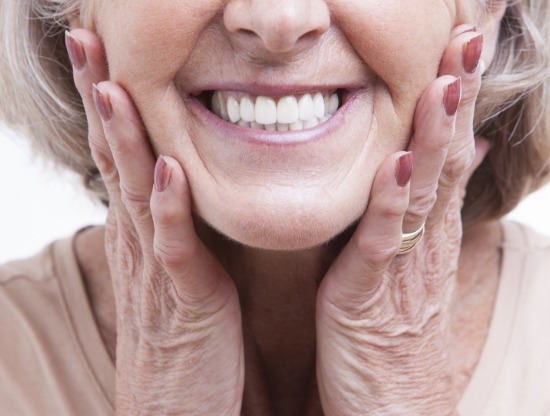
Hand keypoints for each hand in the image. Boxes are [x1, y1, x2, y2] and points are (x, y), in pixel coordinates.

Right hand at [66, 29, 243, 414]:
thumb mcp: (173, 268)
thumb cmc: (182, 336)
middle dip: (101, 98)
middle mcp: (139, 242)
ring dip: (123, 140)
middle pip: (114, 159)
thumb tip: (175, 181)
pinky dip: (168, 209)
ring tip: (114, 86)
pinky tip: (166, 170)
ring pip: (134, 193)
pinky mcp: (184, 301)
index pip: (119, 154)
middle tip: (88, 41)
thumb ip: (173, 226)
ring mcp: (157, 270)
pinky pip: (174, 248)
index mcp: (142, 232)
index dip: (108, 102)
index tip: (103, 52)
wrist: (174, 408)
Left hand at [316, 26, 487, 414]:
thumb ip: (425, 214)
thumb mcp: (413, 267)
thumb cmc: (394, 335)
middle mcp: (423, 243)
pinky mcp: (370, 297)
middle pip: (444, 160)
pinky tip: (399, 164)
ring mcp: (401, 269)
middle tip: (466, 39)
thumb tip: (453, 160)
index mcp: (427, 233)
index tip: (460, 48)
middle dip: (454, 99)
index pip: (446, 153)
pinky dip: (392, 203)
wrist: (391, 409)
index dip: (454, 100)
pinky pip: (382, 244)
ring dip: (435, 136)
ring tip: (445, 82)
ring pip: (422, 192)